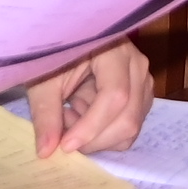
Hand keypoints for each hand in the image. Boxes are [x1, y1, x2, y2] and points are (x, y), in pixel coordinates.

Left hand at [26, 40, 152, 156]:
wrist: (67, 37)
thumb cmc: (55, 53)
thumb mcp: (44, 80)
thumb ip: (46, 114)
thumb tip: (46, 152)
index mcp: (115, 51)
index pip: (115, 96)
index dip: (91, 126)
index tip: (65, 144)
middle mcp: (138, 66)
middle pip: (128, 118)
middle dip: (94, 138)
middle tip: (63, 135)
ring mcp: (143, 81)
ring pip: (130, 127)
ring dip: (98, 135)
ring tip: (69, 115)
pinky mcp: (141, 96)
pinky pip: (127, 126)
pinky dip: (104, 132)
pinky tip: (81, 113)